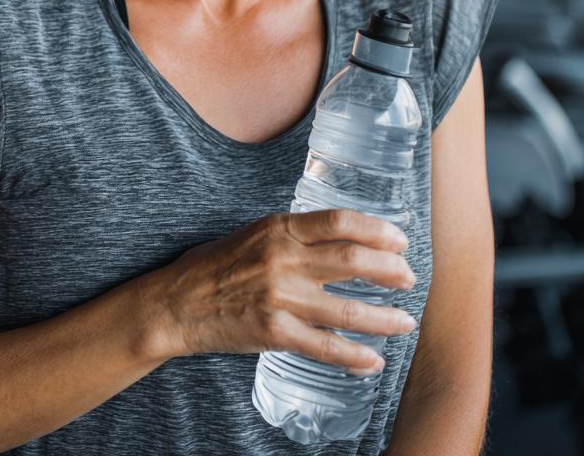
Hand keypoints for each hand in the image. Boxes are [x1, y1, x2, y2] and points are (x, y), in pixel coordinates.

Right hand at [144, 209, 416, 373]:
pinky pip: (326, 346)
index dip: (377, 230)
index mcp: (278, 228)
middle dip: (390, 270)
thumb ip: (292, 236)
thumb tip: (338, 240)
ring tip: (404, 321)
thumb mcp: (253, 234)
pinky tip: (372, 361)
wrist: (176, 303)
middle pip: (352, 261)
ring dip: (384, 317)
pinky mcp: (274, 332)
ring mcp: (279, 296)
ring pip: (348, 309)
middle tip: (408, 278)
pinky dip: (355, 356)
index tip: (399, 240)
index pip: (339, 221)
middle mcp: (282, 258)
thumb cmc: (213, 266)